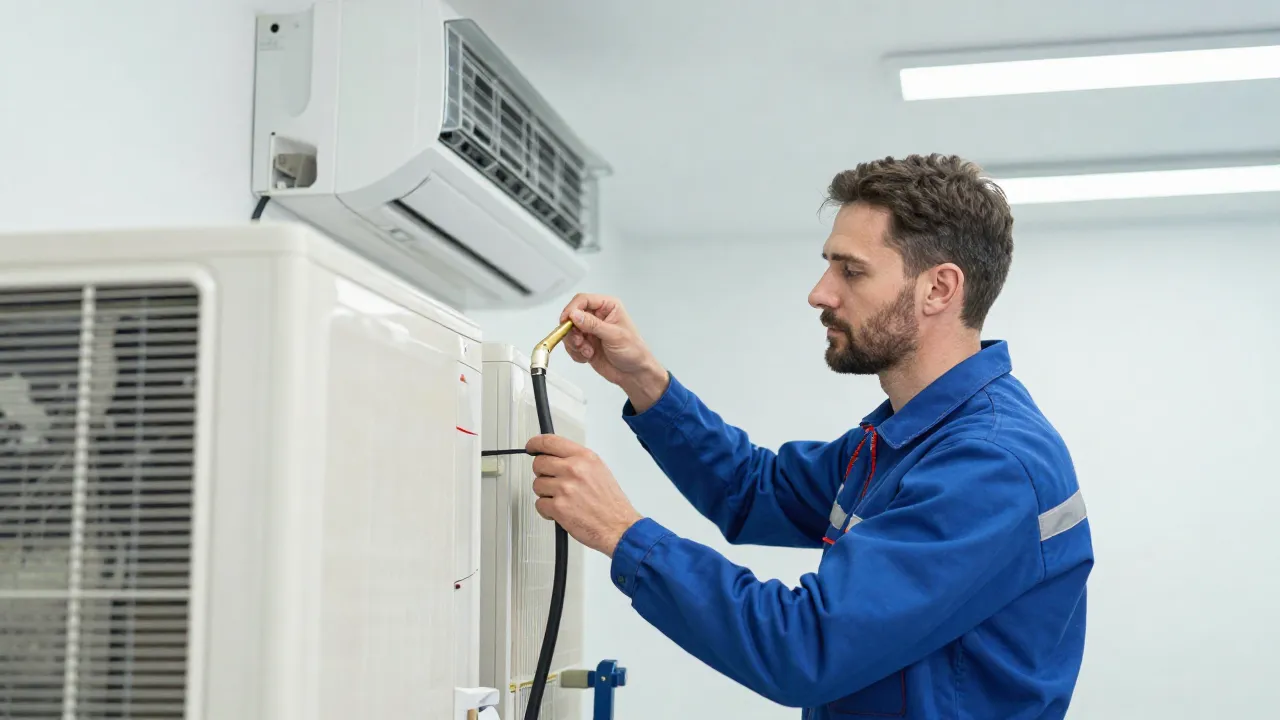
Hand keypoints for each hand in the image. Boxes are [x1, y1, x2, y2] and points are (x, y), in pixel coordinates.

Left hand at [527, 434, 642, 556]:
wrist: (618, 526)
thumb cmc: (610, 503)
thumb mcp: (599, 470)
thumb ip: (577, 461)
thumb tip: (556, 457)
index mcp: (584, 457)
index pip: (550, 442)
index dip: (535, 443)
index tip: (531, 447)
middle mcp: (574, 469)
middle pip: (539, 463)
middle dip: (542, 474)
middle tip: (552, 481)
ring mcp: (565, 488)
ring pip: (537, 485)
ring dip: (545, 494)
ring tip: (562, 499)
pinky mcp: (558, 507)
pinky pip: (539, 504)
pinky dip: (546, 510)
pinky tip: (560, 511)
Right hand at [560, 293, 668, 411]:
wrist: (633, 373)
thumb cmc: (633, 351)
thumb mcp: (614, 335)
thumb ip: (593, 324)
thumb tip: (575, 315)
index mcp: (608, 307)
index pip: (583, 300)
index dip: (572, 308)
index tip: (566, 320)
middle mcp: (597, 316)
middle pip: (572, 316)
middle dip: (572, 330)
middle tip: (579, 341)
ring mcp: (590, 331)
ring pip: (569, 332)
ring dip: (574, 343)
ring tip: (587, 351)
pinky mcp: (585, 344)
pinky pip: (571, 345)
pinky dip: (576, 353)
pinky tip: (588, 356)